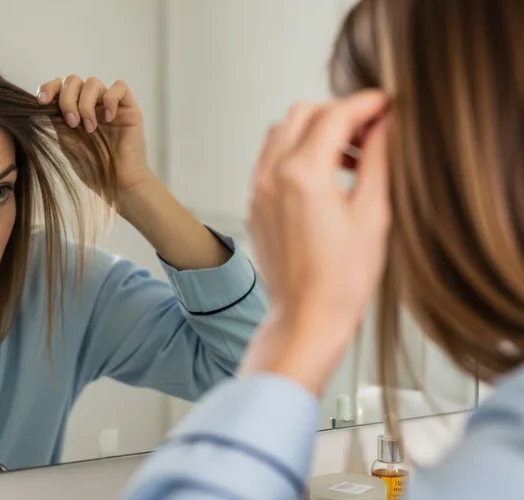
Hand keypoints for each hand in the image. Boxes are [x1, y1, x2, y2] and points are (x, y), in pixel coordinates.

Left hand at [36, 76, 149, 191]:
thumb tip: (42, 103)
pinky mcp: (129, 108)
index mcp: (74, 110)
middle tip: (72, 123)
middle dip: (68, 99)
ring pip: (93, 82)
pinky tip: (108, 119)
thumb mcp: (67, 143)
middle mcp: (91, 104)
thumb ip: (57, 122)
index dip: (49, 88)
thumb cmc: (94, 168)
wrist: (117, 184)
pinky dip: (110, 100)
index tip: (42, 101)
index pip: (59, 86)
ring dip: (86, 104)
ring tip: (90, 128)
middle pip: (74, 80)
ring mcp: (109, 105)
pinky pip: (120, 87)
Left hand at [240, 90, 389, 391]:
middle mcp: (272, 176)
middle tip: (370, 128)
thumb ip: (378, 161)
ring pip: (280, 133)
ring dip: (314, 129)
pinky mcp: (254, 206)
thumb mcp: (373, 215)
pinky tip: (323, 174)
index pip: (335, 115)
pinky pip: (269, 159)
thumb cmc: (342, 279)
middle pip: (302, 114)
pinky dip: (294, 152)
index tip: (386, 104)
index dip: (366, 104)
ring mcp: (257, 191)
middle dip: (338, 112)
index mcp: (303, 175)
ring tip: (349, 154)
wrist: (306, 318)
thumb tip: (385, 126)